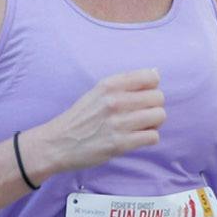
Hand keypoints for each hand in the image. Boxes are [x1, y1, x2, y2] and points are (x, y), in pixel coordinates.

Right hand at [25, 68, 165, 178]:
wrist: (57, 143)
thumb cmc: (79, 117)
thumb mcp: (97, 92)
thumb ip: (124, 83)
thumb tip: (155, 73)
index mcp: (110, 85)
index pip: (151, 77)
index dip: (152, 87)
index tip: (143, 96)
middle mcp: (115, 101)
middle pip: (158, 98)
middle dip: (154, 107)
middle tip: (142, 115)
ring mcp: (118, 122)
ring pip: (159, 116)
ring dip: (153, 123)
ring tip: (140, 127)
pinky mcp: (120, 143)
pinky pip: (153, 137)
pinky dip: (148, 139)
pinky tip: (137, 138)